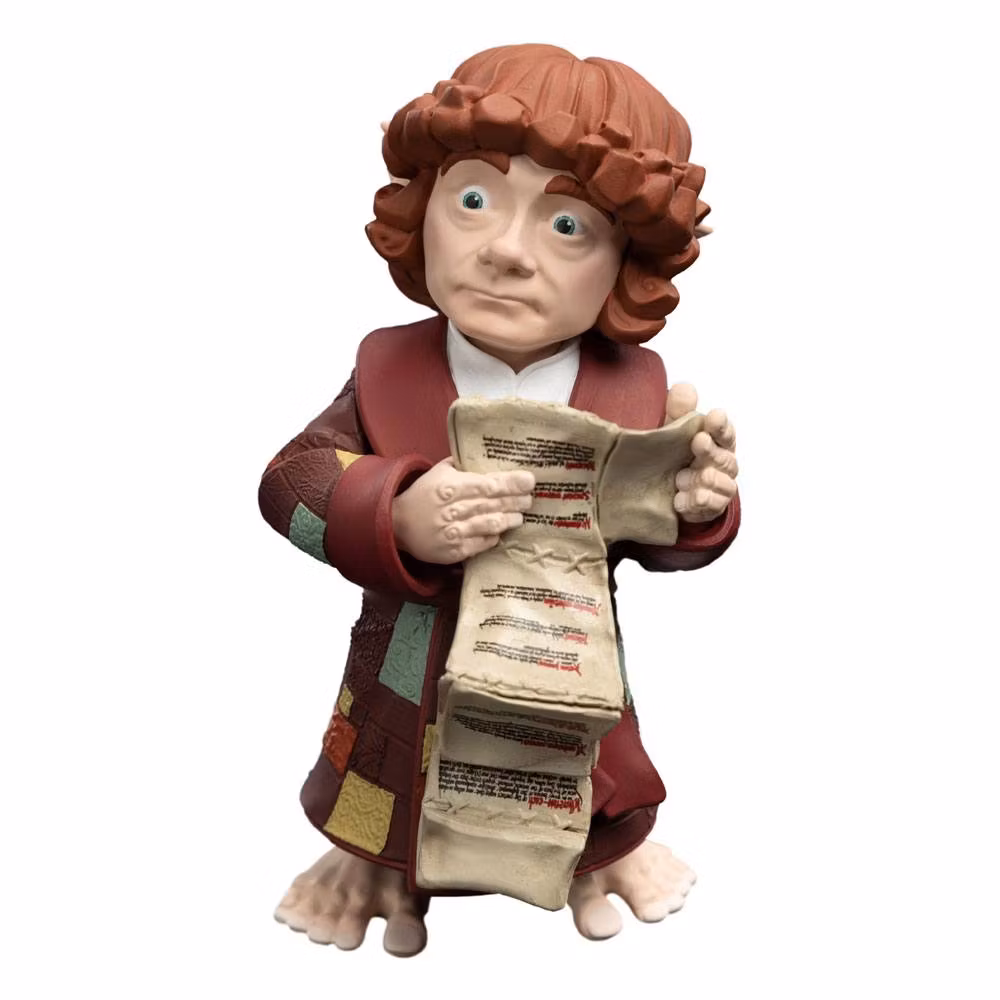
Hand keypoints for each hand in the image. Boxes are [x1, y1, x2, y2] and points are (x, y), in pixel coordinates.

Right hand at [392, 458, 534, 563]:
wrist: (397, 524)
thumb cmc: (423, 494)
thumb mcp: (439, 472)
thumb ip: (463, 465)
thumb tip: (491, 457)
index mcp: (450, 486)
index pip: (487, 484)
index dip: (511, 483)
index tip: (529, 480)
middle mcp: (452, 509)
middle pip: (493, 504)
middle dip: (516, 501)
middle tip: (529, 499)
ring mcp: (453, 532)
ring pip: (490, 524)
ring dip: (509, 520)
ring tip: (519, 516)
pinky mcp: (454, 551)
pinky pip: (481, 544)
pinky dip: (493, 537)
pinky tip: (499, 531)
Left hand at [666, 383, 738, 523]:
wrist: (669, 492)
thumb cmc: (676, 455)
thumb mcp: (673, 431)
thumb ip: (679, 411)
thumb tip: (684, 388)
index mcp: (717, 442)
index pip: (725, 433)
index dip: (722, 425)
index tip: (714, 416)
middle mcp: (723, 464)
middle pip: (725, 458)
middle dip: (712, 450)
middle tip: (698, 442)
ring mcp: (719, 487)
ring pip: (722, 484)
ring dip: (703, 480)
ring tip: (681, 478)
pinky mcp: (710, 508)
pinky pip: (710, 507)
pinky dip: (695, 503)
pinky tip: (680, 500)